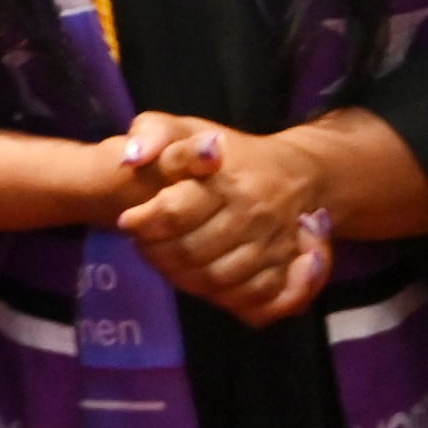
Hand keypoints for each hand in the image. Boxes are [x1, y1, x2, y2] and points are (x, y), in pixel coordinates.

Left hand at [115, 113, 333, 326]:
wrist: (300, 173)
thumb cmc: (231, 152)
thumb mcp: (186, 128)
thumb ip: (153, 134)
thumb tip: (130, 158)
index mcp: (226, 180)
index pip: (175, 212)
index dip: (143, 222)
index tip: (128, 220)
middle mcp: (253, 214)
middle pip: (192, 252)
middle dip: (157, 254)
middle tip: (143, 245)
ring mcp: (273, 245)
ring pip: (218, 280)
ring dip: (183, 278)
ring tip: (167, 262)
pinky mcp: (288, 269)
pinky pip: (255, 299)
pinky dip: (224, 299)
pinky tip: (205, 283)